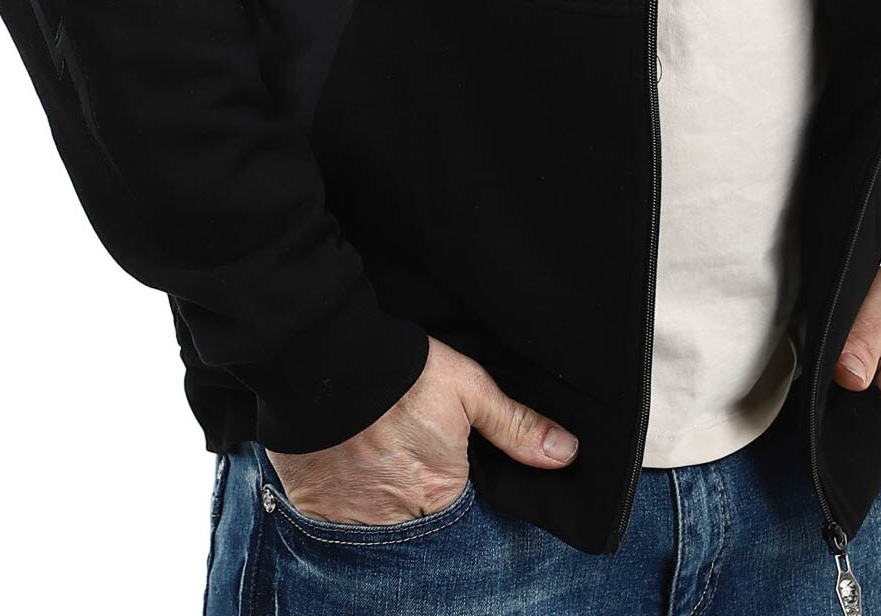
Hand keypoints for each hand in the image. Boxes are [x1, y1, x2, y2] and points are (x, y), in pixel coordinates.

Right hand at [264, 334, 579, 524]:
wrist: (327, 358)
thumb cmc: (403, 373)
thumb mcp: (469, 389)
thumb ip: (516, 426)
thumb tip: (567, 453)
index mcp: (441, 494)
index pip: (458, 511)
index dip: (450, 489)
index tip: (439, 465)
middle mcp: (398, 520)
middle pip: (415, 521)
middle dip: (414, 499)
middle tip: (403, 459)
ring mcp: (351, 520)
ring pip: (373, 523)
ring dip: (376, 501)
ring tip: (374, 460)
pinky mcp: (313, 509)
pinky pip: (331, 521)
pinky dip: (340, 500)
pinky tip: (343, 469)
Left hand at [832, 258, 880, 437]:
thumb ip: (860, 348)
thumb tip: (843, 379)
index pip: (861, 444)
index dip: (831, 427)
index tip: (814, 403)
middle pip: (865, 438)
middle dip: (839, 417)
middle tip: (826, 379)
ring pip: (874, 424)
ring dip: (853, 405)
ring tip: (844, 372)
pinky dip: (867, 397)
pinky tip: (857, 373)